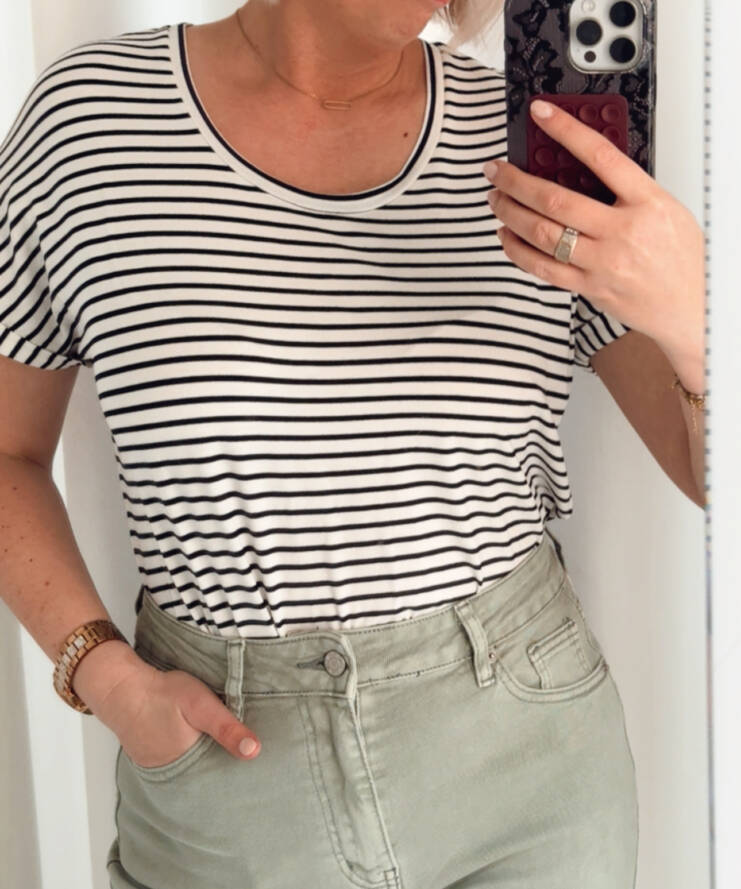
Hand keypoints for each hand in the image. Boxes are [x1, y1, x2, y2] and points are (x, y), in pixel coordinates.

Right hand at [74, 644, 260, 765]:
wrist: (121, 689)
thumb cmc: (163, 694)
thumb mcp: (201, 705)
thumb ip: (226, 728)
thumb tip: (255, 751)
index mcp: (191, 765)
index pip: (222, 781)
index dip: (238, 776)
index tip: (255, 773)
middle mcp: (173, 774)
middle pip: (205, 779)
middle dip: (222, 772)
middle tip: (242, 765)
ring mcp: (158, 767)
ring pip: (190, 772)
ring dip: (204, 765)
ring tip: (223, 758)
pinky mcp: (149, 758)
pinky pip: (175, 764)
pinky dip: (186, 758)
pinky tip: (194, 747)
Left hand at [483, 99, 704, 366]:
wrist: (690, 305)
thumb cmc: (680, 257)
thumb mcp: (665, 208)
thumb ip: (627, 190)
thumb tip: (583, 168)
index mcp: (646, 202)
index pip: (600, 156)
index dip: (567, 131)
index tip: (541, 115)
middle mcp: (621, 232)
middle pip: (556, 200)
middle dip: (517, 182)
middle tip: (496, 170)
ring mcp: (602, 263)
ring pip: (543, 234)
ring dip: (511, 213)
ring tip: (496, 199)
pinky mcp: (588, 287)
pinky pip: (543, 268)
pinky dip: (518, 250)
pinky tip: (506, 236)